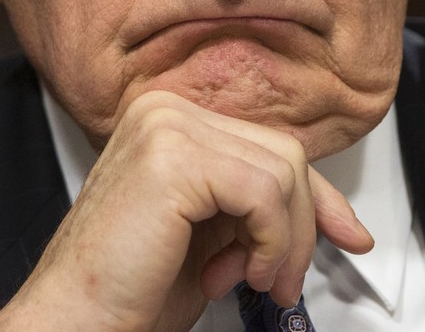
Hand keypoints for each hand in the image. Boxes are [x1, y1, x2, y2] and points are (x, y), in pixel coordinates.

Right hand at [0, 90, 372, 330]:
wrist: (77, 317)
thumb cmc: (132, 285)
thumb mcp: (214, 235)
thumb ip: (256, 205)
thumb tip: (327, 209)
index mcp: (170, 122)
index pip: (266, 145)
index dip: (315, 196)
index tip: (346, 232)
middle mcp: (164, 112)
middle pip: (283, 153)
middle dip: (299, 226)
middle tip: (277, 279)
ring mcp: (166, 127)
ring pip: (283, 171)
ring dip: (284, 241)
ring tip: (251, 279)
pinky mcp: (172, 156)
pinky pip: (265, 191)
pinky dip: (271, 240)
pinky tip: (241, 272)